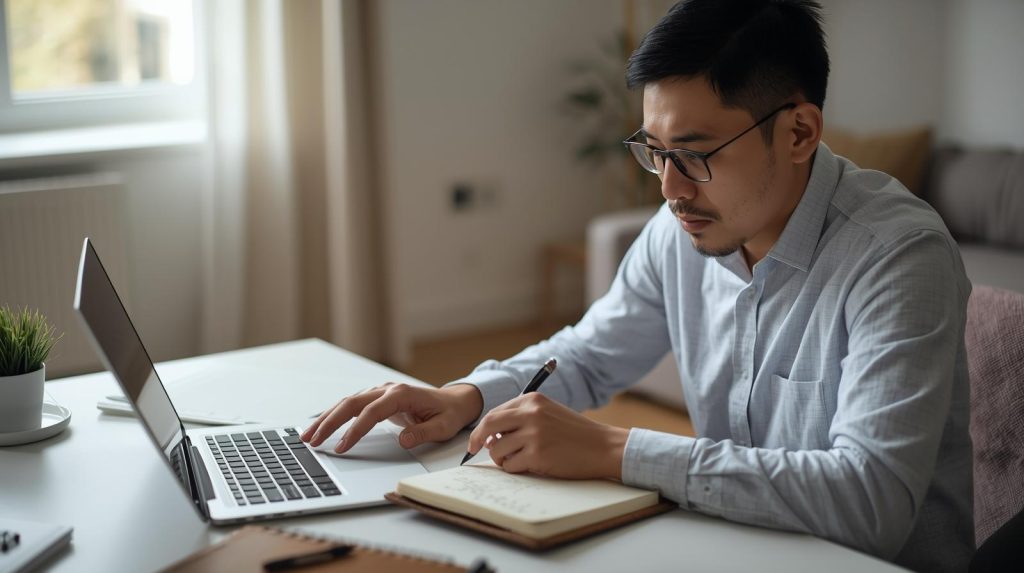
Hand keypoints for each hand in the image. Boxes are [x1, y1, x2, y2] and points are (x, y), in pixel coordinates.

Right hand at [301, 383, 482, 452]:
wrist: (455, 400)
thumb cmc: (449, 413)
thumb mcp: (443, 427)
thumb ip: (423, 433)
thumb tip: (403, 440)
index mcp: (401, 394)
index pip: (371, 412)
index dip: (355, 430)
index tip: (342, 447)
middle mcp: (387, 389)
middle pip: (351, 403)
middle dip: (329, 422)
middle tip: (312, 441)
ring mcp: (380, 392)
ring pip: (347, 403)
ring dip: (327, 418)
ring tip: (308, 436)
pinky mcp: (377, 399)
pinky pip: (352, 406)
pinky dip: (335, 416)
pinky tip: (321, 426)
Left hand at [467, 393, 628, 479]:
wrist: (603, 447)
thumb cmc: (575, 433)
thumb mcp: (548, 413)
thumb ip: (520, 418)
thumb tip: (488, 436)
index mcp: (532, 400)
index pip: (494, 413)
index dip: (480, 429)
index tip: (475, 441)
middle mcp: (531, 413)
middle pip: (488, 426)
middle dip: (477, 441)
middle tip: (474, 451)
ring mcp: (534, 434)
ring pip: (496, 449)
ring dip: (501, 459)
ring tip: (517, 459)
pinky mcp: (537, 454)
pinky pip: (510, 465)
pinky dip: (515, 468)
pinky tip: (530, 465)